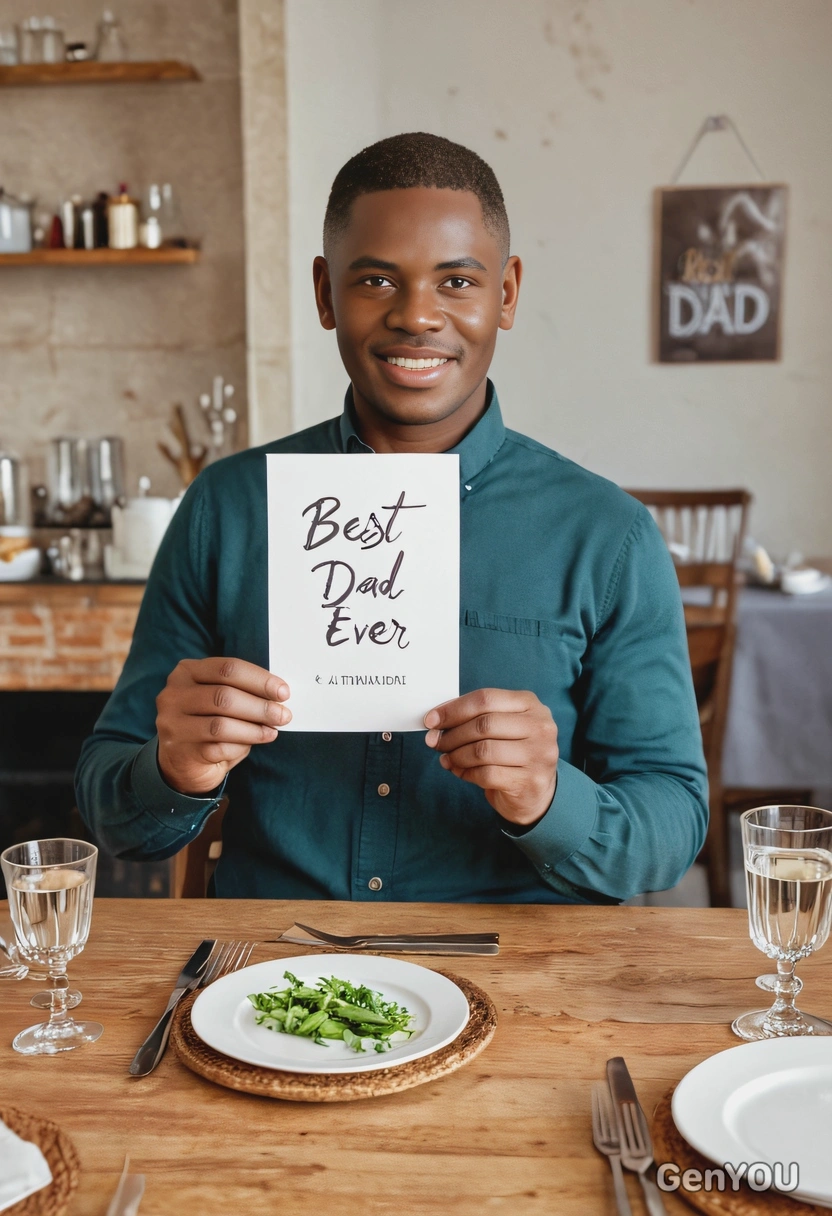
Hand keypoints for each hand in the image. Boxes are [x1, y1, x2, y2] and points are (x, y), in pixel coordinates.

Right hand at [155, 658, 290, 795]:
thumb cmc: (208, 721)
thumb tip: (278, 695)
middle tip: (283, 715)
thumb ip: (241, 691)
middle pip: (224, 696)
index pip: (227, 668)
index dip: (259, 679)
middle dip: (260, 706)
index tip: (283, 692)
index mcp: (187, 672)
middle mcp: (174, 695)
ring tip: (272, 731)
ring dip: (254, 728)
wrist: (181, 760)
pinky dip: (241, 745)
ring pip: (221, 725)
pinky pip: (217, 748)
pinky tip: (254, 743)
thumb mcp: (219, 697)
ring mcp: (173, 724)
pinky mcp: (180, 751)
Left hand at [424, 689, 557, 827]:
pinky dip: (466, 773)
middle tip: (435, 742)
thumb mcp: (502, 726)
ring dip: (457, 755)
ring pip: (483, 751)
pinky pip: (487, 774)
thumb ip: (475, 718)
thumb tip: (436, 720)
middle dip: (452, 734)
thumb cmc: (512, 753)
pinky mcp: (530, 780)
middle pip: (483, 724)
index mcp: (530, 704)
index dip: (454, 709)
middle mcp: (539, 726)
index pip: (486, 699)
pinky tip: (460, 771)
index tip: (432, 719)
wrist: (536, 791)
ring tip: (447, 758)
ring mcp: (538, 754)